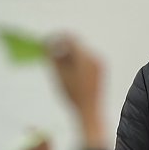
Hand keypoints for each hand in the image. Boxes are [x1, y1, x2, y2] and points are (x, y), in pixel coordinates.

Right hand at [47, 35, 104, 149]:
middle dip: (62, 48)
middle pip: (75, 45)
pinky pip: (87, 58)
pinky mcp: (101, 69)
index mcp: (85, 57)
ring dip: (69, 55)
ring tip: (60, 69)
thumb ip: (52, 57)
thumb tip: (47, 44)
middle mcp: (95, 57)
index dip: (56, 38)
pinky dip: (77, 61)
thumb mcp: (58, 75)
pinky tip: (70, 73)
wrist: (90, 111)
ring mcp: (100, 63)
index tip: (47, 42)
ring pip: (80, 52)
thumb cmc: (73, 96)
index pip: (69, 38)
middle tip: (50, 55)